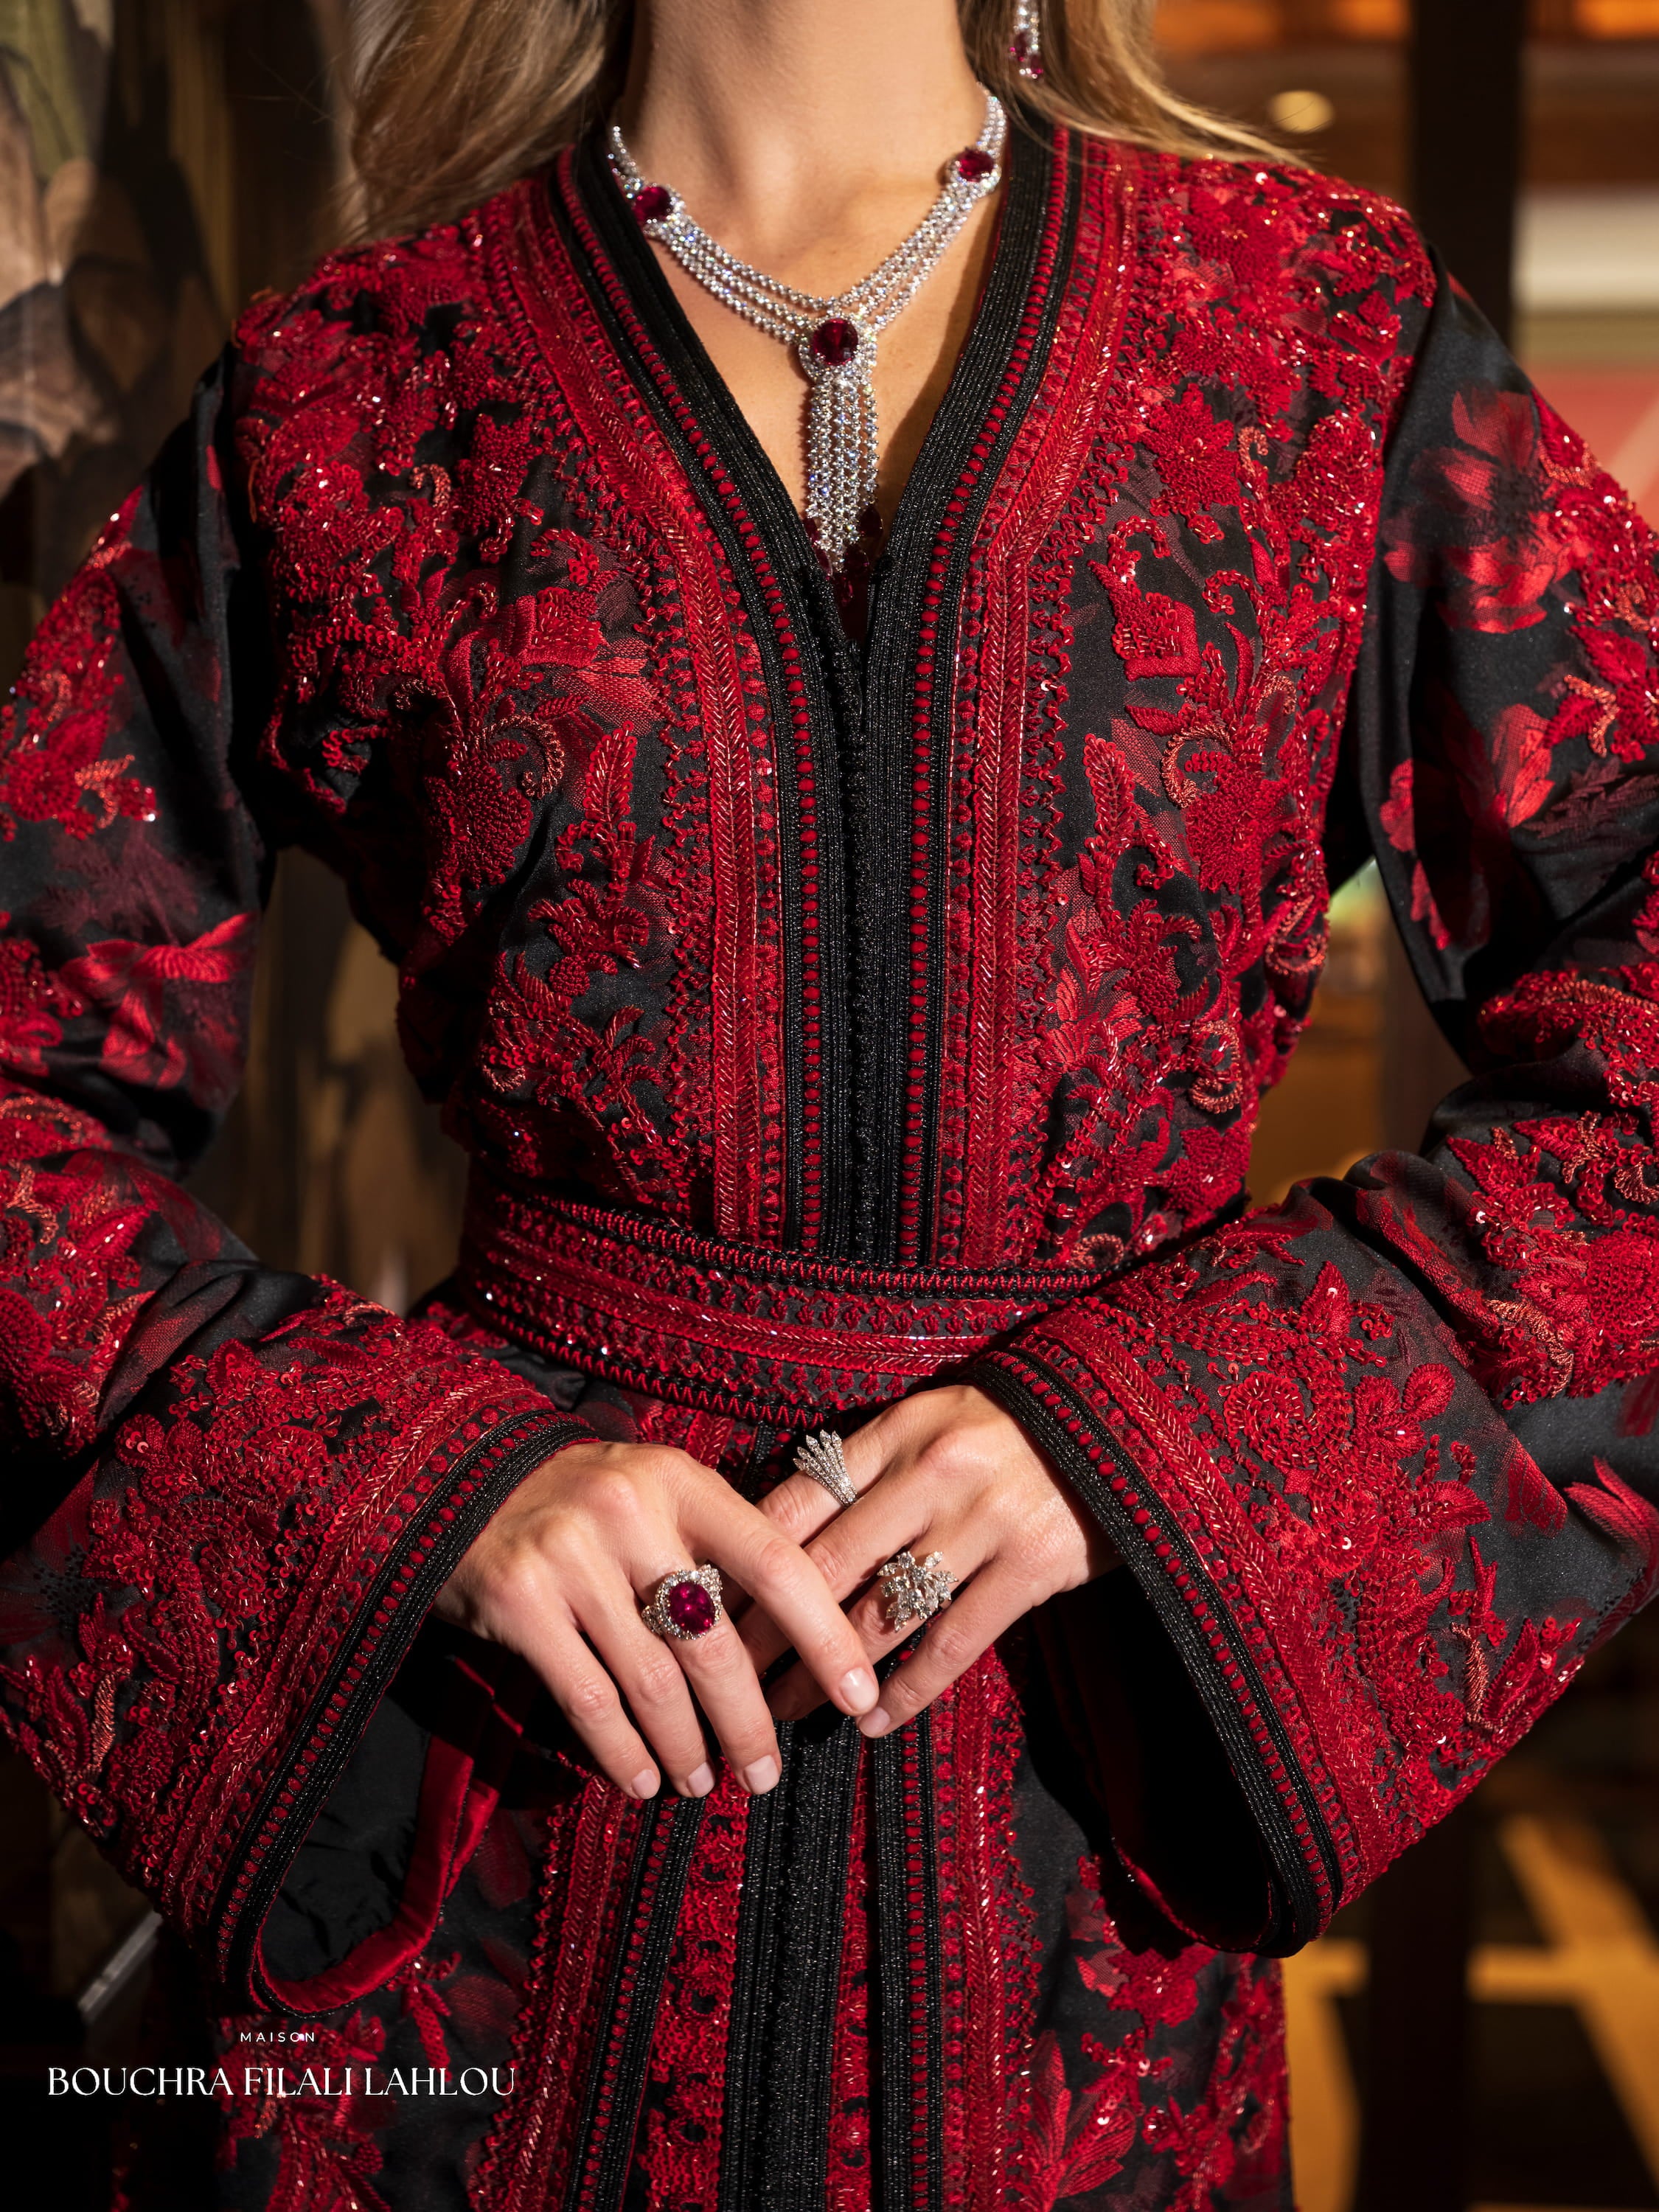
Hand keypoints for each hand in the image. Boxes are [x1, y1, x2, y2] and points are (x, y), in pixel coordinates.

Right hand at [434, 1438, 879, 1800]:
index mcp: (681, 1482)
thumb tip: (796, 1638)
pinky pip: (589, 1698)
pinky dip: (622, 1751)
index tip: (860, 1694)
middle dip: (749, 1720)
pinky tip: (642, 1778)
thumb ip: (715, 1545)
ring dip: (688, 1745)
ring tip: (702, 1782)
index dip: (825, 1635)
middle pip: (714, 1640)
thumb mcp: (655, 1494)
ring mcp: (569, 1556)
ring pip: (653, 1680)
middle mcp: (629, 1512)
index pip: (775, 1562)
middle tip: (765, 1772)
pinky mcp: (518, 1601)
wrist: (457, 1479)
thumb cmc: (582, 1500)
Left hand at [739, 1385, 1117, 1736]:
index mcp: (899, 1431)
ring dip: (826, 1673)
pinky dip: (907, 1691)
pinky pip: (953, 1644)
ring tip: (784, 1711)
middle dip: (767, 1630)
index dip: (745, 1559)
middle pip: (825, 1565)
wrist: (1125, 1423)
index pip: (799, 1498)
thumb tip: (782, 1525)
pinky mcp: (1031, 1570)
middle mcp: (933, 1474)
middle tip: (724, 1678)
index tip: (707, 1604)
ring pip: (881, 1615)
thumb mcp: (934, 1420)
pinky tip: (873, 1723)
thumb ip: (869, 1465)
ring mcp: (983, 1522)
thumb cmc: (1012, 1427)